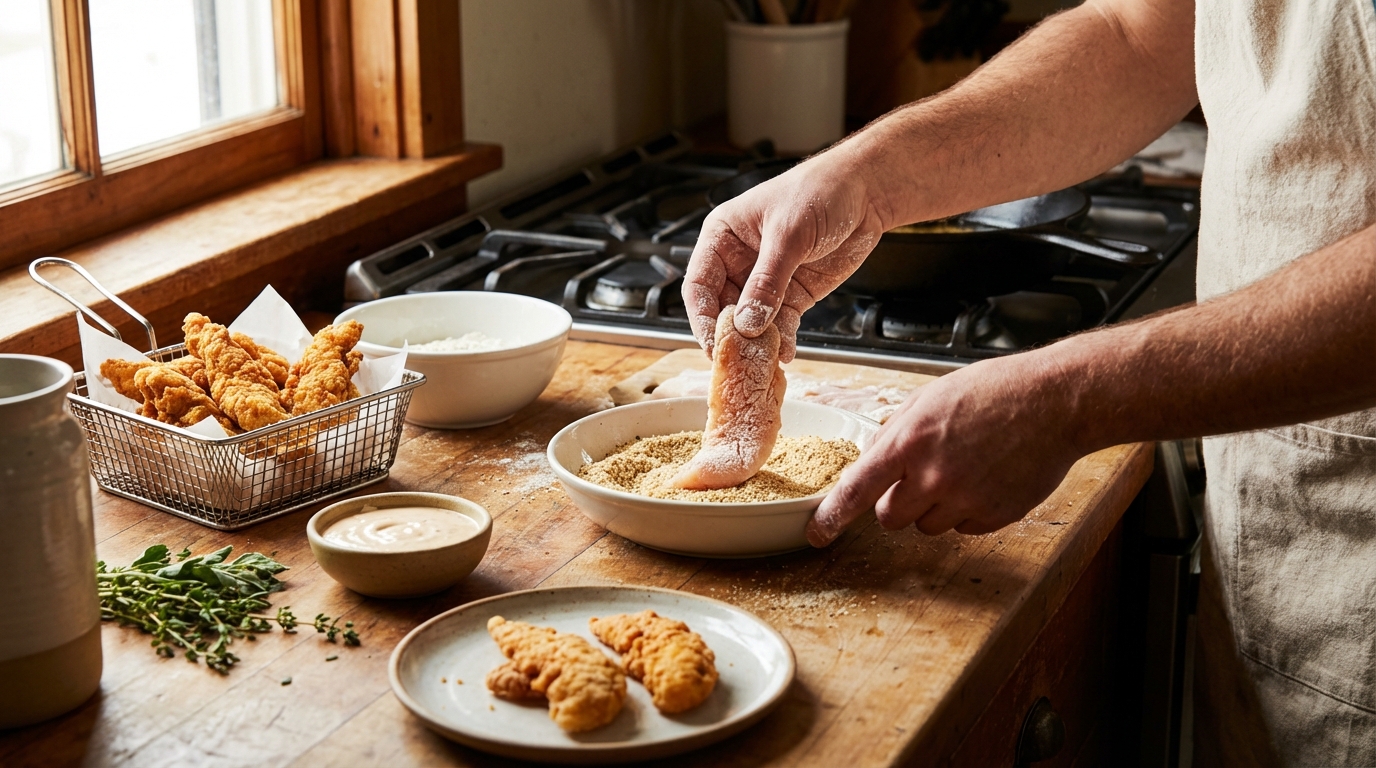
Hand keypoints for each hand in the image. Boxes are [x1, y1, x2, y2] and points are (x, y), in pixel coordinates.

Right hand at [683, 152, 890, 361]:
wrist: (865, 193)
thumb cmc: (820, 191)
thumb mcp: (789, 234)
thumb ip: (767, 280)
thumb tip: (748, 322)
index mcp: (723, 237)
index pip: (700, 284)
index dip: (702, 316)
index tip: (711, 342)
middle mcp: (739, 262)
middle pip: (722, 309)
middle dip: (730, 335)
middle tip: (739, 358)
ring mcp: (766, 282)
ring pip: (751, 322)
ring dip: (756, 343)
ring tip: (764, 360)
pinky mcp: (792, 296)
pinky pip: (780, 325)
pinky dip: (783, 341)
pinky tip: (786, 352)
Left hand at [806, 353, 1087, 544]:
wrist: (1055, 402)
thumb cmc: (995, 391)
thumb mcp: (929, 398)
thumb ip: (896, 432)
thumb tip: (873, 460)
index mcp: (909, 441)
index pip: (856, 490)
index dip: (832, 517)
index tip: (817, 534)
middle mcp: (933, 476)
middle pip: (890, 518)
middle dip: (897, 502)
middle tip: (921, 475)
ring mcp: (965, 500)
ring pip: (927, 526)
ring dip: (935, 506)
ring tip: (964, 468)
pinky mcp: (994, 516)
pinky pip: (964, 528)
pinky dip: (968, 511)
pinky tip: (987, 478)